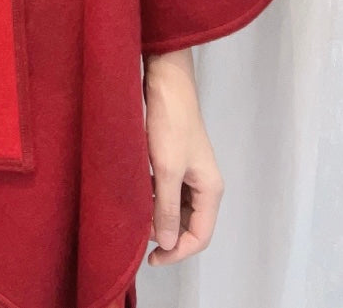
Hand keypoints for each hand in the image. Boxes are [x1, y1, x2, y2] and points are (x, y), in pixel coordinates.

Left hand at [142, 49, 224, 266]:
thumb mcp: (166, 169)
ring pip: (173, 207)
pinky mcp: (172, 159)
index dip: (176, 251)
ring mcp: (188, 171)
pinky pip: (164, 189)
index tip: (151, 259)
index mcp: (210, 190)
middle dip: (165, 234)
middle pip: (187, 224)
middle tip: (137, 236)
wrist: (165, 83)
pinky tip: (132, 194)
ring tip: (133, 217)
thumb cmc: (170, 123)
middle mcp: (202, 184)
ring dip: (155, 215)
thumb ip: (165, 207)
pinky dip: (150, 197)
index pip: (199, 236)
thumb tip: (165, 242)